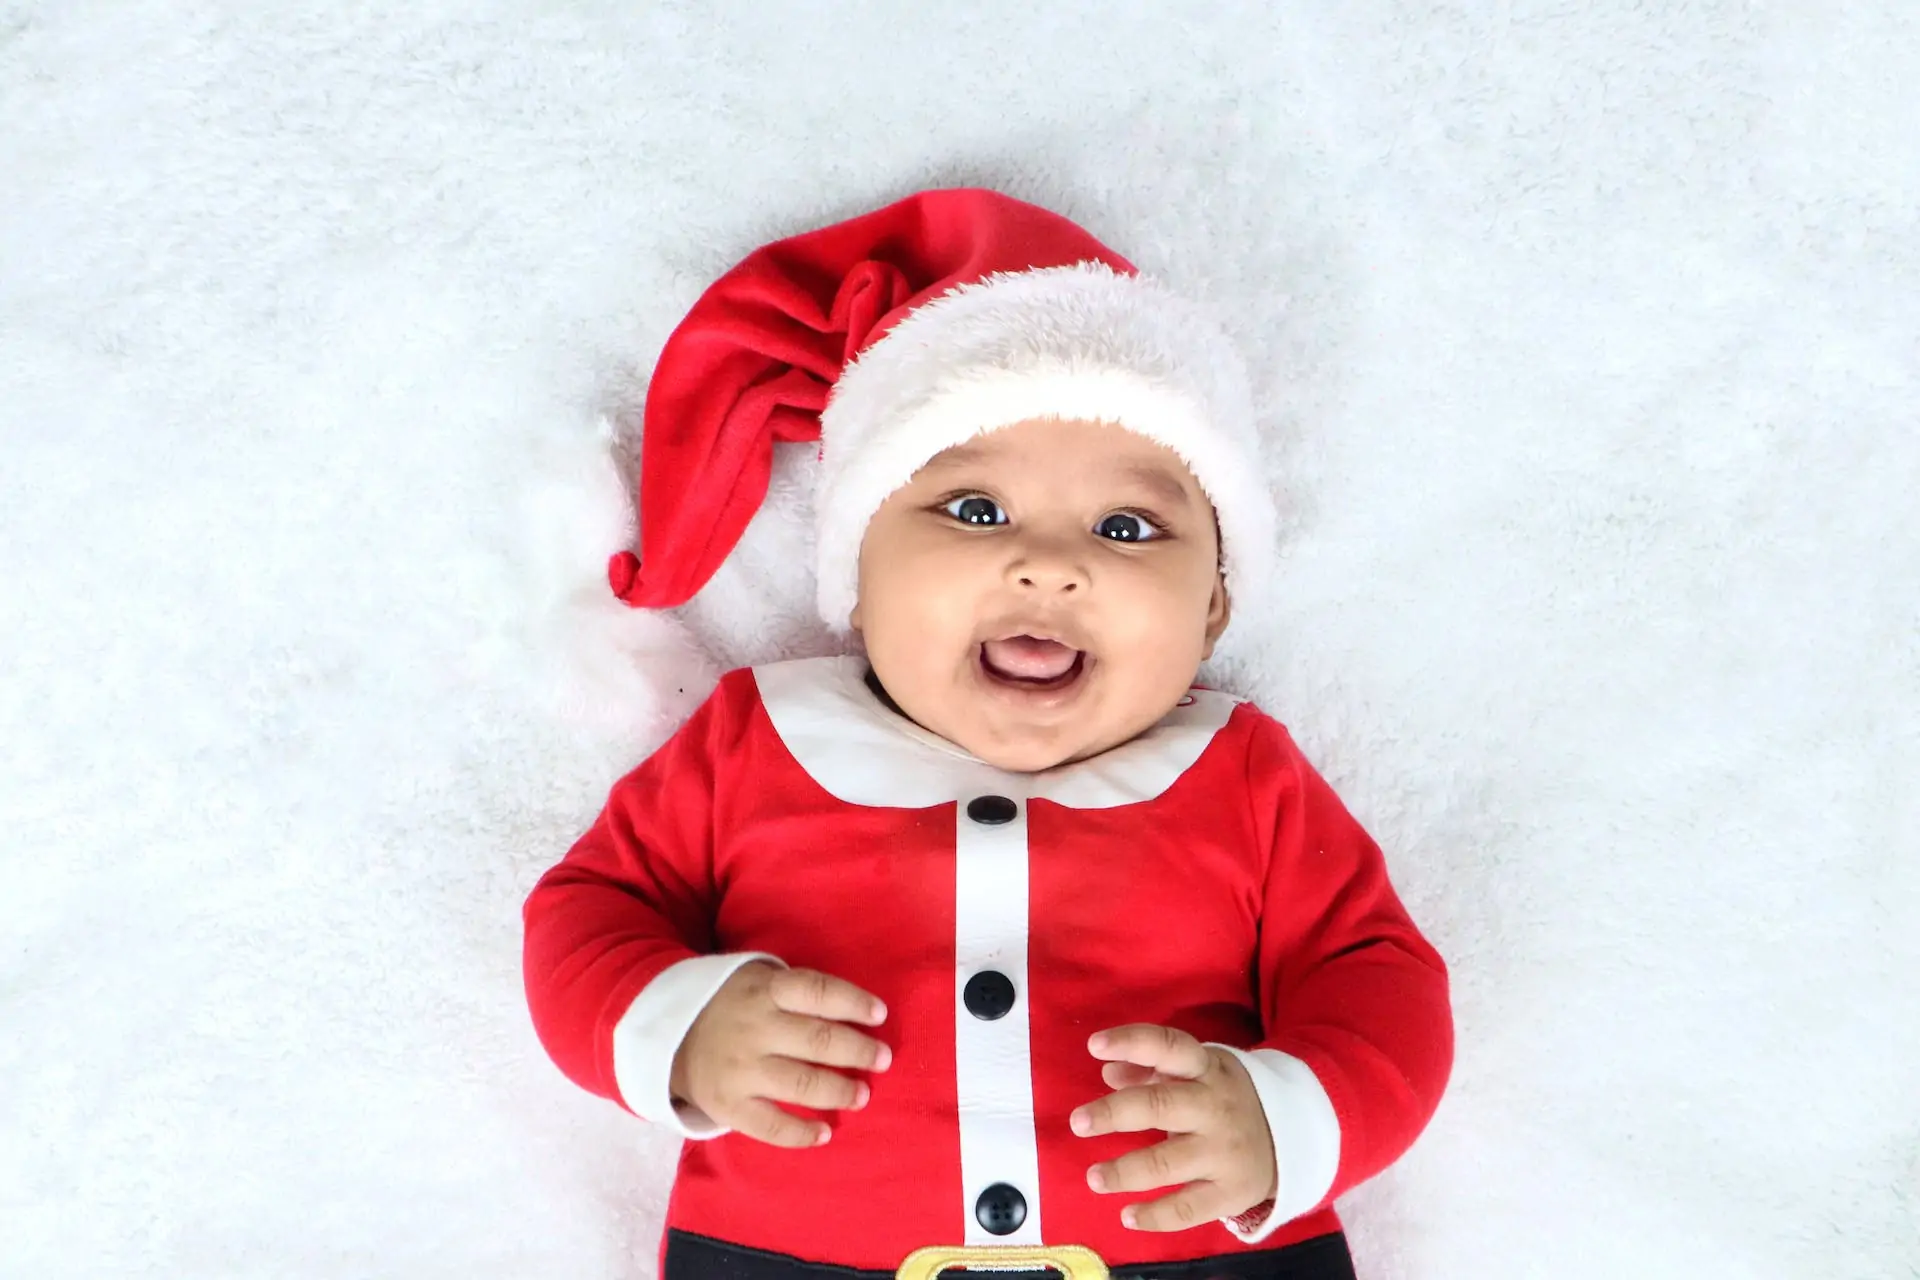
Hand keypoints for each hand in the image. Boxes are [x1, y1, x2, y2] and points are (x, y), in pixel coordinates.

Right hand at [670, 962, 890, 1147]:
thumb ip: (797, 993)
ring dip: (840, 1092)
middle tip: (882, 1060)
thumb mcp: (758, 980)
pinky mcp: (729, 1106)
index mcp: (765, 990)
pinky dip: (803, 1133)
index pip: (818, 992)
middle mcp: (754, 1028)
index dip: (854, 1002)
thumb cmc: (733, 1006)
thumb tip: (856, 1014)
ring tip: (862, 1095)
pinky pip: (772, 1126)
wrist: (668, 1038)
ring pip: (803, 1085)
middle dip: (859, 1052)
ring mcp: (741, 1070)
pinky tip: (826, 1132)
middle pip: (818, 1040)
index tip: (880, 1015)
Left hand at [1070, 1024, 1276, 1230]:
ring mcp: (1224, 1153)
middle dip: (1115, 1113)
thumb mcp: (1197, 1073)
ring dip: (1126, 1172)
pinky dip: (1155, 1216)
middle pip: (1161, 1107)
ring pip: (1168, 1163)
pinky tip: (1127, 1216)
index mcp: (1207, 1070)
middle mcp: (1215, 1108)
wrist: (1291, 1138)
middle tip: (1078, 1122)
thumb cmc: (1224, 1099)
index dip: (1132, 1042)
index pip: (1169, 1047)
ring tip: (1094, 1177)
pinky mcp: (1231, 1193)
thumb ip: (1150, 1070)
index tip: (1094, 1045)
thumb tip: (1108, 1071)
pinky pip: (1188, 1209)